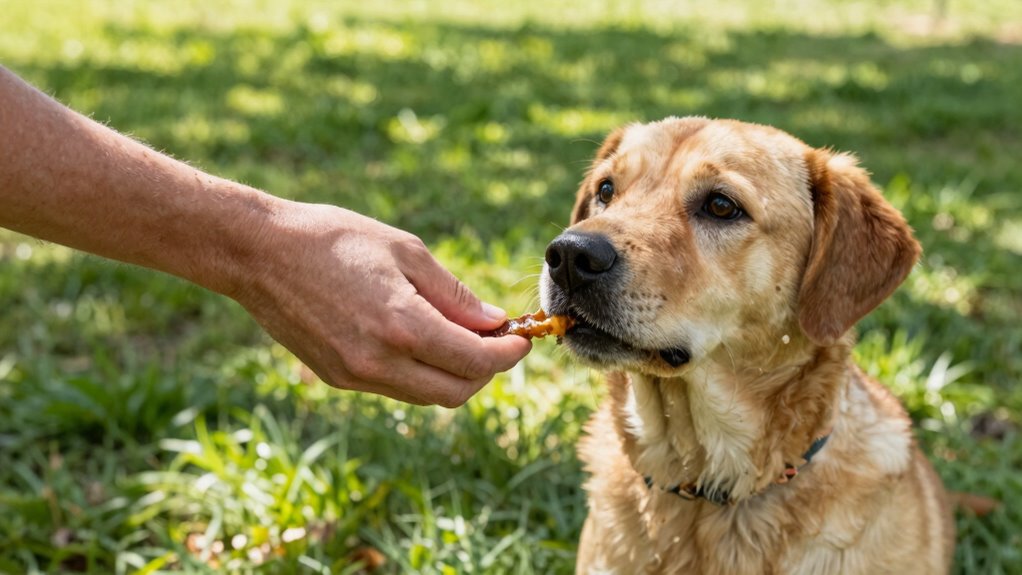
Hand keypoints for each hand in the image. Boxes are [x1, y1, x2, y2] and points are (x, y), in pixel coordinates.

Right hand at [231, 200, 531, 406]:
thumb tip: (493, 321)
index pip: (475, 361)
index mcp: (402, 325)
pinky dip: (421, 372)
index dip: (508, 354)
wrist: (259, 254)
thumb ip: (453, 293)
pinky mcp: (339, 379)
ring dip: (455, 374)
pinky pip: (397, 387)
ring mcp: (356, 376)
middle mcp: (379, 361)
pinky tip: (421, 338)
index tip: (523, 338)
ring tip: (462, 335)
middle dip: (487, 370)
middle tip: (498, 340)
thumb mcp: (405, 251)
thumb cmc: (334, 239)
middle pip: (457, 391)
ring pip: (427, 395)